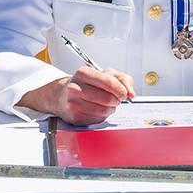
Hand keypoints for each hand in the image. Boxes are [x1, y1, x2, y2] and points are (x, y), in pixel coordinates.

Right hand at [18, 66, 134, 125]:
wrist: (62, 96)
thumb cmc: (86, 84)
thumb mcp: (105, 74)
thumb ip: (123, 79)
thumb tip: (130, 93)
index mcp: (83, 73)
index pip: (108, 82)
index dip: (121, 89)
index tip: (124, 93)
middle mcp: (75, 87)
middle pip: (107, 98)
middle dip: (116, 100)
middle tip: (115, 99)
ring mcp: (73, 103)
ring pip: (103, 110)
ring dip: (110, 109)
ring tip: (106, 104)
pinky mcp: (75, 117)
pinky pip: (97, 119)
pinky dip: (102, 116)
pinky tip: (97, 109)